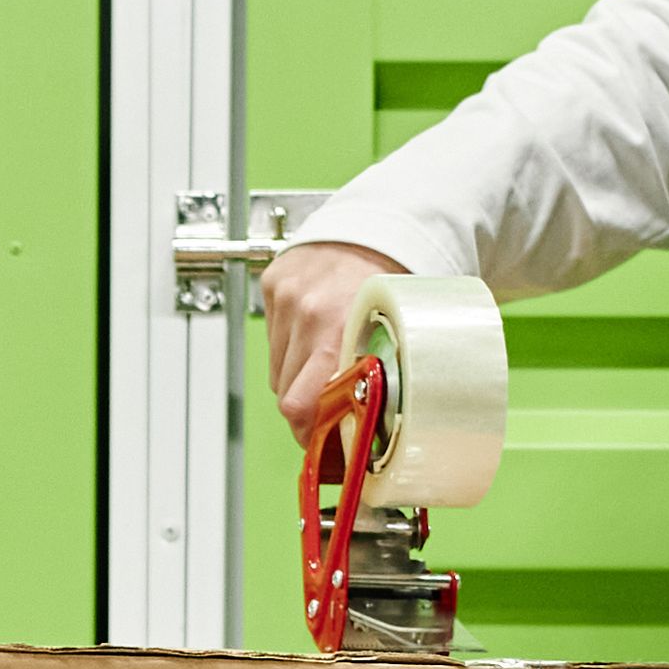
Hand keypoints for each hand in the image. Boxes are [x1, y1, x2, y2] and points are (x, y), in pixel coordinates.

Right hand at [259, 241, 394, 445]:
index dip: (309, 432)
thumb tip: (366, 427)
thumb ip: (377, 375)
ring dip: (297, 377)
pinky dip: (290, 345)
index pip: (302, 404)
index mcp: (339, 328)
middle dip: (305, 409)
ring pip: (276, 369)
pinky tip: (315, 334)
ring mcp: (284, 299)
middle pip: (286, 392)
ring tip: (325, 363)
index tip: (320, 444)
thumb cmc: (394, 278)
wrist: (380, 225)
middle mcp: (306, 313)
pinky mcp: (272, 286)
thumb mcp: (397, 332)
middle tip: (327, 412)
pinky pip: (271, 337)